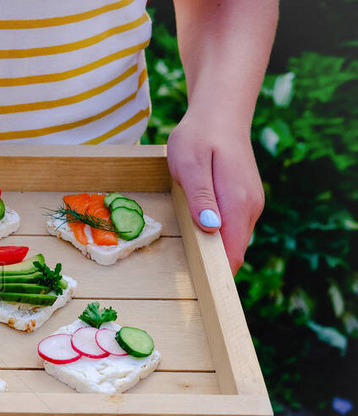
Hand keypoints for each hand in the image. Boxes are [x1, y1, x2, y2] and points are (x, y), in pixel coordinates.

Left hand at [167, 112, 264, 274]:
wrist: (220, 113)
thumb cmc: (199, 136)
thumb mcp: (190, 164)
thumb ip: (201, 197)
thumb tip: (210, 229)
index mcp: (238, 203)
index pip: (232, 254)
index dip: (215, 275)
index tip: (195, 287)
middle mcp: (250, 208)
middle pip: (233, 253)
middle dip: (210, 266)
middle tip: (181, 273)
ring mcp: (249, 205)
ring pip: (231, 241)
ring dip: (210, 251)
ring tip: (185, 251)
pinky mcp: (243, 202)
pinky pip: (230, 229)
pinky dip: (214, 236)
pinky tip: (196, 229)